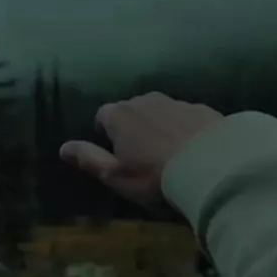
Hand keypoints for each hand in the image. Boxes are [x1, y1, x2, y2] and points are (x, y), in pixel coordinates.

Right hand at [59, 92, 223, 207]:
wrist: (213, 167)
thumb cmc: (156, 176)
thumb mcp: (117, 176)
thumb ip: (89, 159)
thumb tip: (63, 147)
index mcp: (119, 115)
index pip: (103, 116)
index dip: (107, 134)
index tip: (117, 154)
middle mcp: (146, 100)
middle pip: (132, 110)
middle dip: (133, 127)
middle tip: (143, 156)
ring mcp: (177, 101)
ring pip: (160, 111)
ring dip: (160, 126)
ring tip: (169, 153)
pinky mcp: (203, 109)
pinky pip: (186, 117)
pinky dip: (185, 128)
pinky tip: (194, 149)